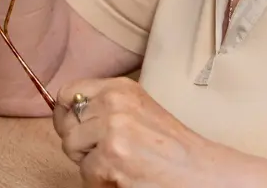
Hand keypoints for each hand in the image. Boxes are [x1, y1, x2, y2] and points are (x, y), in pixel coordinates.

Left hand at [52, 77, 215, 187]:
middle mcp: (114, 102)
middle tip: (110, 153)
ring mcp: (112, 129)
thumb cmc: (171, 147)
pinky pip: (86, 172)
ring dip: (90, 164)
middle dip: (80, 145)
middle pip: (67, 126)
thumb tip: (65, 110)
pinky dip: (101, 181)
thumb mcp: (137, 110)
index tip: (76, 130)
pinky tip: (126, 176)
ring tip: (120, 164)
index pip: (68, 94)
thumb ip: (105, 107)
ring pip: (72, 149)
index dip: (66, 116)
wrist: (201, 172)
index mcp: (120, 88)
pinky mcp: (112, 157)